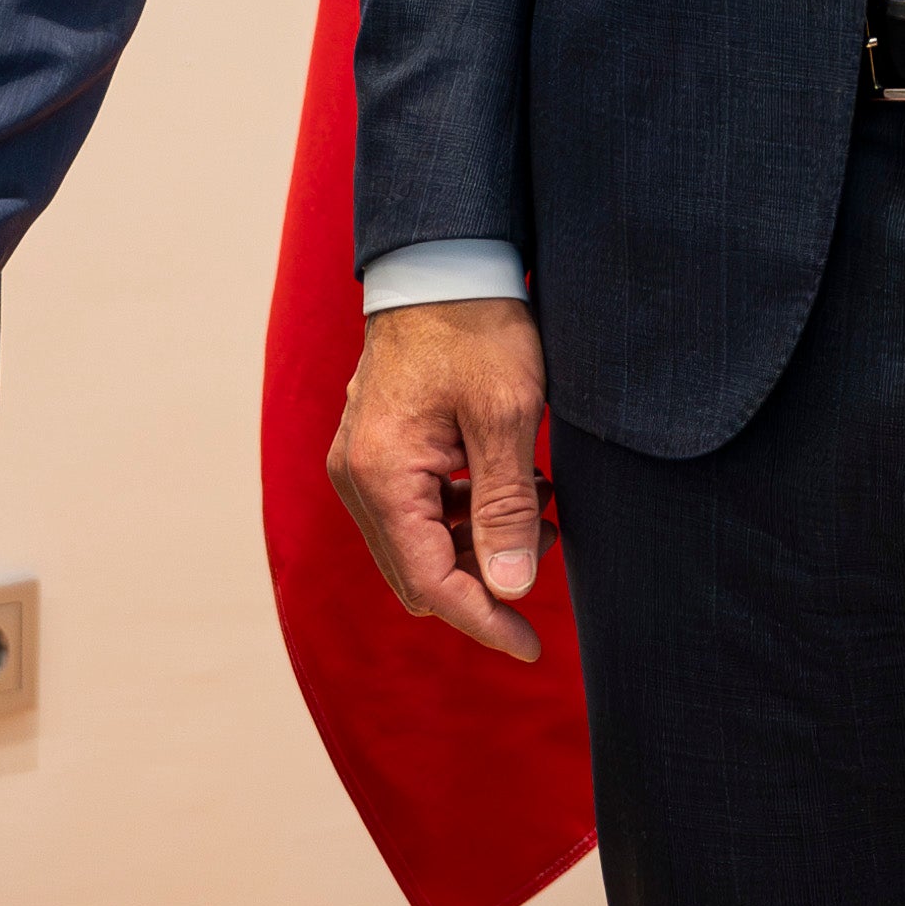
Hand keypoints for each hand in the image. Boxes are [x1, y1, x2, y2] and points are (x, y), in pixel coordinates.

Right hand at [330, 300, 553, 662]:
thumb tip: (512, 588)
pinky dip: (463, 512)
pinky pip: (417, 510)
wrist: (444, 260)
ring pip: (420, 544)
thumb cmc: (479, 326)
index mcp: (382, 474)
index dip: (484, 620)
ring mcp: (361, 462)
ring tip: (538, 498)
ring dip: (478, 541)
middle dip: (485, 576)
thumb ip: (507, 507)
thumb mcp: (508, 415)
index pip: (431, 583)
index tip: (532, 645)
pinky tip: (509, 480)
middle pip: (418, 573)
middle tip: (547, 538)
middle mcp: (357, 477)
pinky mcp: (377, 449)